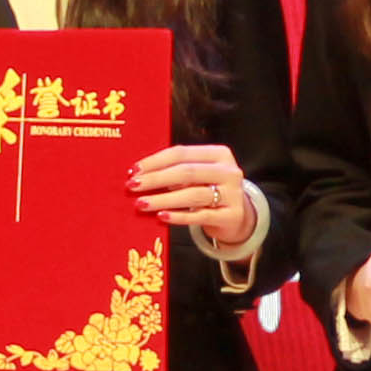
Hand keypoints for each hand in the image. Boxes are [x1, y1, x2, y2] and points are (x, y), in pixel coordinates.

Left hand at [131, 143, 259, 251]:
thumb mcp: (199, 175)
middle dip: (156, 179)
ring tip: (141, 203)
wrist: (236, 217)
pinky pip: (200, 216)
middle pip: (186, 172)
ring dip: (163, 199)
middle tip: (133, 186)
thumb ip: (176, 170)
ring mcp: (233, 194)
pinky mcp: (231, 216)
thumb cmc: (209, 191)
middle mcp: (229, 172)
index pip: (182, 153)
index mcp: (219, 154)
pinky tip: (162, 216)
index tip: (134, 170)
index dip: (156, 161)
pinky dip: (179, 216)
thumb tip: (139, 174)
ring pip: (192, 195)